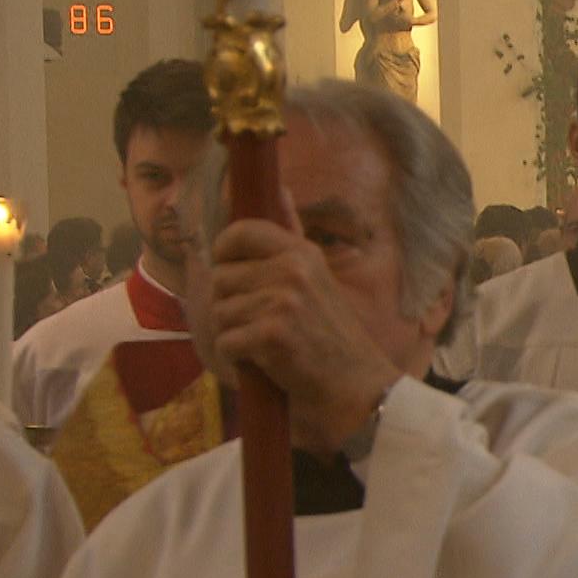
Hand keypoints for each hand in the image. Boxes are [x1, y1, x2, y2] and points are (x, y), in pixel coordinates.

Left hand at [209, 196, 402, 451]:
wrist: (358, 388)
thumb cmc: (333, 337)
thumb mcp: (318, 276)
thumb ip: (292, 236)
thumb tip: (281, 188)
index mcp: (302, 252)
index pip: (240, 231)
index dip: (226, 253)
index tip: (234, 273)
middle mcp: (292, 270)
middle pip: (221, 279)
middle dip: (232, 306)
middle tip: (263, 325)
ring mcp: (282, 301)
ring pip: (219, 312)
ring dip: (235, 335)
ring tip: (268, 345)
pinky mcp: (271, 334)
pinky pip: (225, 342)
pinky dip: (238, 359)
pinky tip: (266, 363)